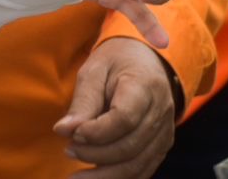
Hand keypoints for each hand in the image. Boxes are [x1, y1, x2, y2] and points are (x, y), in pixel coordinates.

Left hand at [55, 38, 176, 177]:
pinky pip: (142, 171)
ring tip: (76, 175)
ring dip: (103, 175)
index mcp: (145, 85)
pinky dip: (117, 178)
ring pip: (136, 165)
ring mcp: (165, 131)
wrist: (146, 60)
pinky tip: (94, 177)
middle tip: (68, 150)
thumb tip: (63, 131)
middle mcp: (161, 111)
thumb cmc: (116, 62)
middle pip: (129, 146)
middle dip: (94, 155)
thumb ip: (82, 101)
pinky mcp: (161, 146)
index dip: (96, 132)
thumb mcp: (95, 70)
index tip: (72, 134)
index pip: (124, 119)